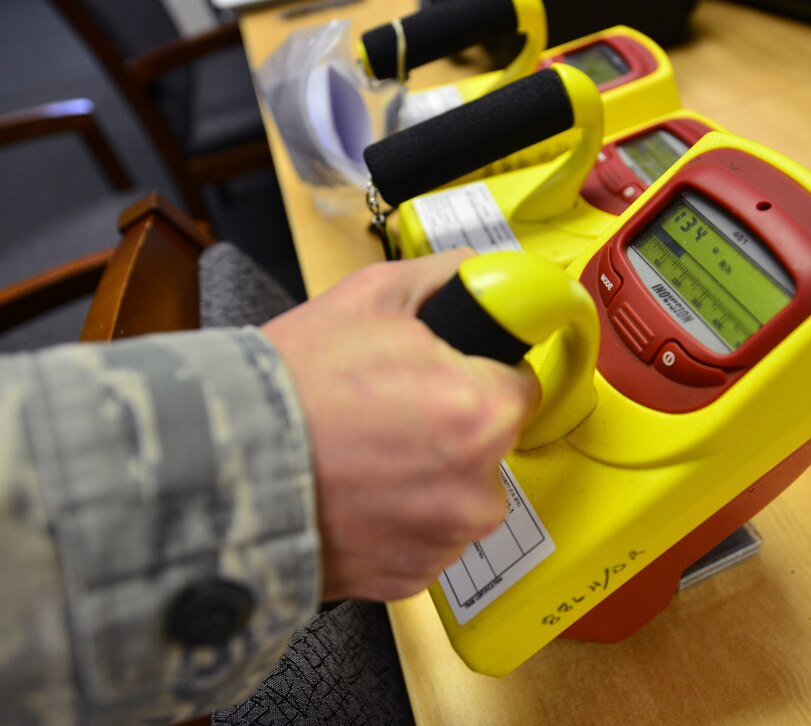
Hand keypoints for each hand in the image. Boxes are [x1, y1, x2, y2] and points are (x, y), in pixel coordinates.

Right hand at [263, 250, 539, 600]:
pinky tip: (359, 492)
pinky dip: (403, 517)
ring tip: (366, 452)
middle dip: (455, 423)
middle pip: (492, 442)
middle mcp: (477, 490)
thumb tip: (486, 275)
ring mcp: (445, 541)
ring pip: (461, 493)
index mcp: (481, 414)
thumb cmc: (292, 385)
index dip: (482, 372)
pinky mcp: (413, 577)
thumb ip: (449, 277)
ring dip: (430, 475)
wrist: (218, 468)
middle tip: (391, 408)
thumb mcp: (370, 297)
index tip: (447, 373)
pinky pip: (429, 535)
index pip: (522, 386)